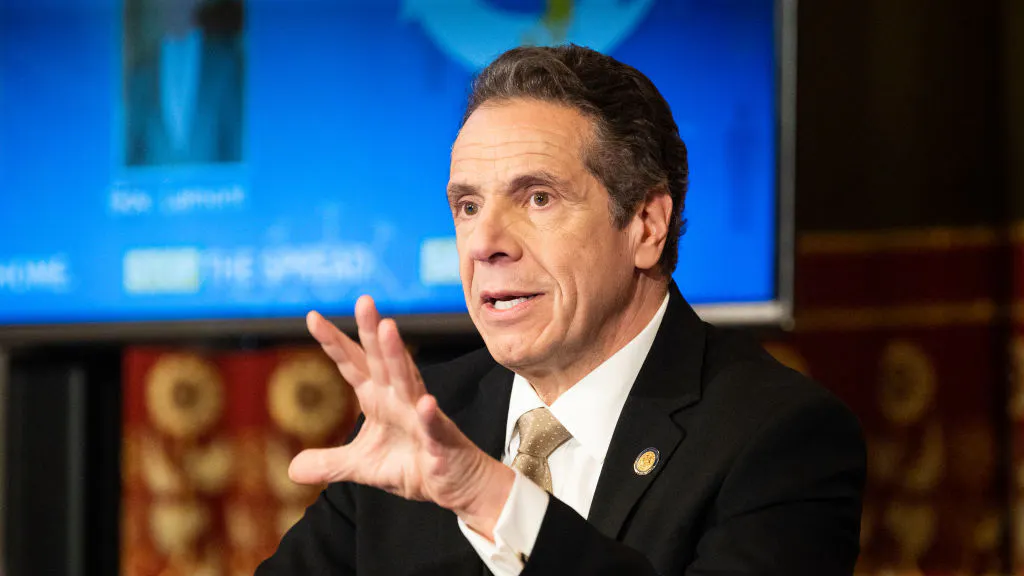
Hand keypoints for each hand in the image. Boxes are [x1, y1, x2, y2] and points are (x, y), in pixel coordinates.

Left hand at [288, 296, 514, 538]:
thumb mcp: (363, 467)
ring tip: (388, 329)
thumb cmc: (413, 465)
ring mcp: (421, 416)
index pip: (353, 365)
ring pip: (408, 381)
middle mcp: (398, 399)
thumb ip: (330, 463)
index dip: (334, 342)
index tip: (312, 317)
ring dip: (397, 356)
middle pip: (381, 360)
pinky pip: (433, 425)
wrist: (454, 483)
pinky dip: (429, 415)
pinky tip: (426, 404)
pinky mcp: (441, 439)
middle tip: (363, 301)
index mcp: (377, 399)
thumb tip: (292, 469)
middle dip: (372, 331)